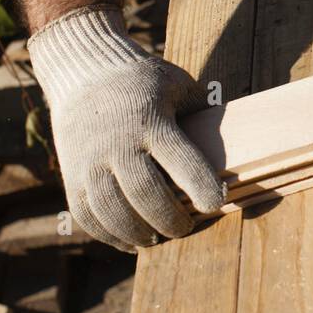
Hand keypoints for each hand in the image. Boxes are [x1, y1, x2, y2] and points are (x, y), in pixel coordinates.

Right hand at [28, 6, 225, 250]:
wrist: (83, 71)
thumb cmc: (143, 82)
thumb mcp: (176, 84)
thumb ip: (202, 111)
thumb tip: (242, 136)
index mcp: (149, 119)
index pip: (180, 160)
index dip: (201, 186)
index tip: (216, 203)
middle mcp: (116, 142)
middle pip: (144, 193)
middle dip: (170, 220)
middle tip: (186, 228)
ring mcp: (88, 161)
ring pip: (112, 211)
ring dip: (140, 233)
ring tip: (159, 238)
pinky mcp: (70, 176)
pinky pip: (88, 216)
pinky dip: (110, 236)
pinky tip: (132, 241)